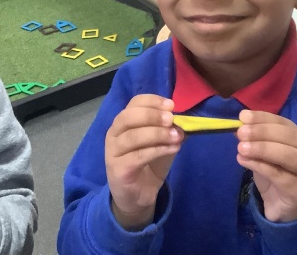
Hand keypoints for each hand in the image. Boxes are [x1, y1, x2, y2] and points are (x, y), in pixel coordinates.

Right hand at [105, 95, 183, 229]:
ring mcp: (113, 152)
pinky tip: (173, 148)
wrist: (136, 196)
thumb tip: (183, 120)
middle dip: (152, 115)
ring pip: (133, 136)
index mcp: (124, 122)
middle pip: (128, 117)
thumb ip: (169, 129)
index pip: (134, 103)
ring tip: (177, 136)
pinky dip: (158, 150)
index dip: (152, 101)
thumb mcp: (161, 142)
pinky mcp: (119, 169)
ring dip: (158, 134)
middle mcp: (114, 134)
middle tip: (171, 119)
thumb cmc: (148, 163)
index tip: (171, 105)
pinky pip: (138, 156)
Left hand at [236, 110, 296, 222]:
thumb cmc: (278, 175)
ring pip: (288, 155)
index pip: (283, 123)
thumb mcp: (266, 155)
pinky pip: (279, 175)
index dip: (263, 118)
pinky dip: (259, 166)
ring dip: (263, 148)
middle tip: (241, 132)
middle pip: (288, 136)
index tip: (243, 117)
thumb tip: (239, 125)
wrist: (289, 210)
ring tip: (241, 147)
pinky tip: (244, 161)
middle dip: (262, 131)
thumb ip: (255, 140)